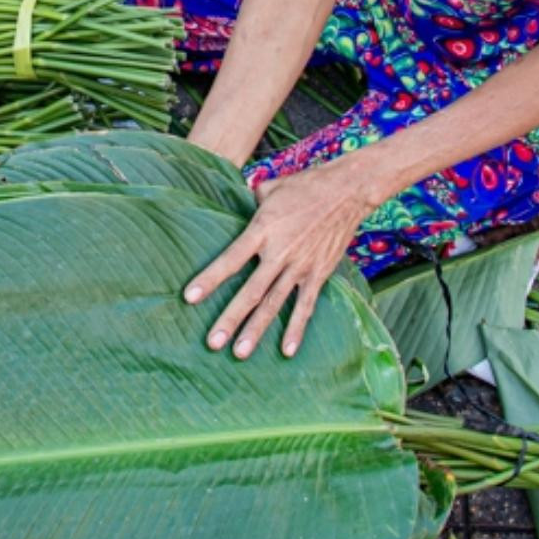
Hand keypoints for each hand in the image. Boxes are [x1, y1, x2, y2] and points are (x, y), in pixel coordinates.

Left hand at [183, 161, 373, 359]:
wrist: (347, 190)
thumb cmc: (305, 185)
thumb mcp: (270, 188)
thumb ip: (250, 200)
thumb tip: (238, 200)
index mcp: (263, 230)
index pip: (231, 258)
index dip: (210, 278)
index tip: (190, 297)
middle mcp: (279, 253)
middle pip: (251, 291)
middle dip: (230, 318)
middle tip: (213, 342)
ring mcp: (300, 266)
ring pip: (274, 304)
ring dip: (256, 330)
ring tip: (240, 353)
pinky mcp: (319, 273)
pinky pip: (306, 306)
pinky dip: (296, 329)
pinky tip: (287, 350)